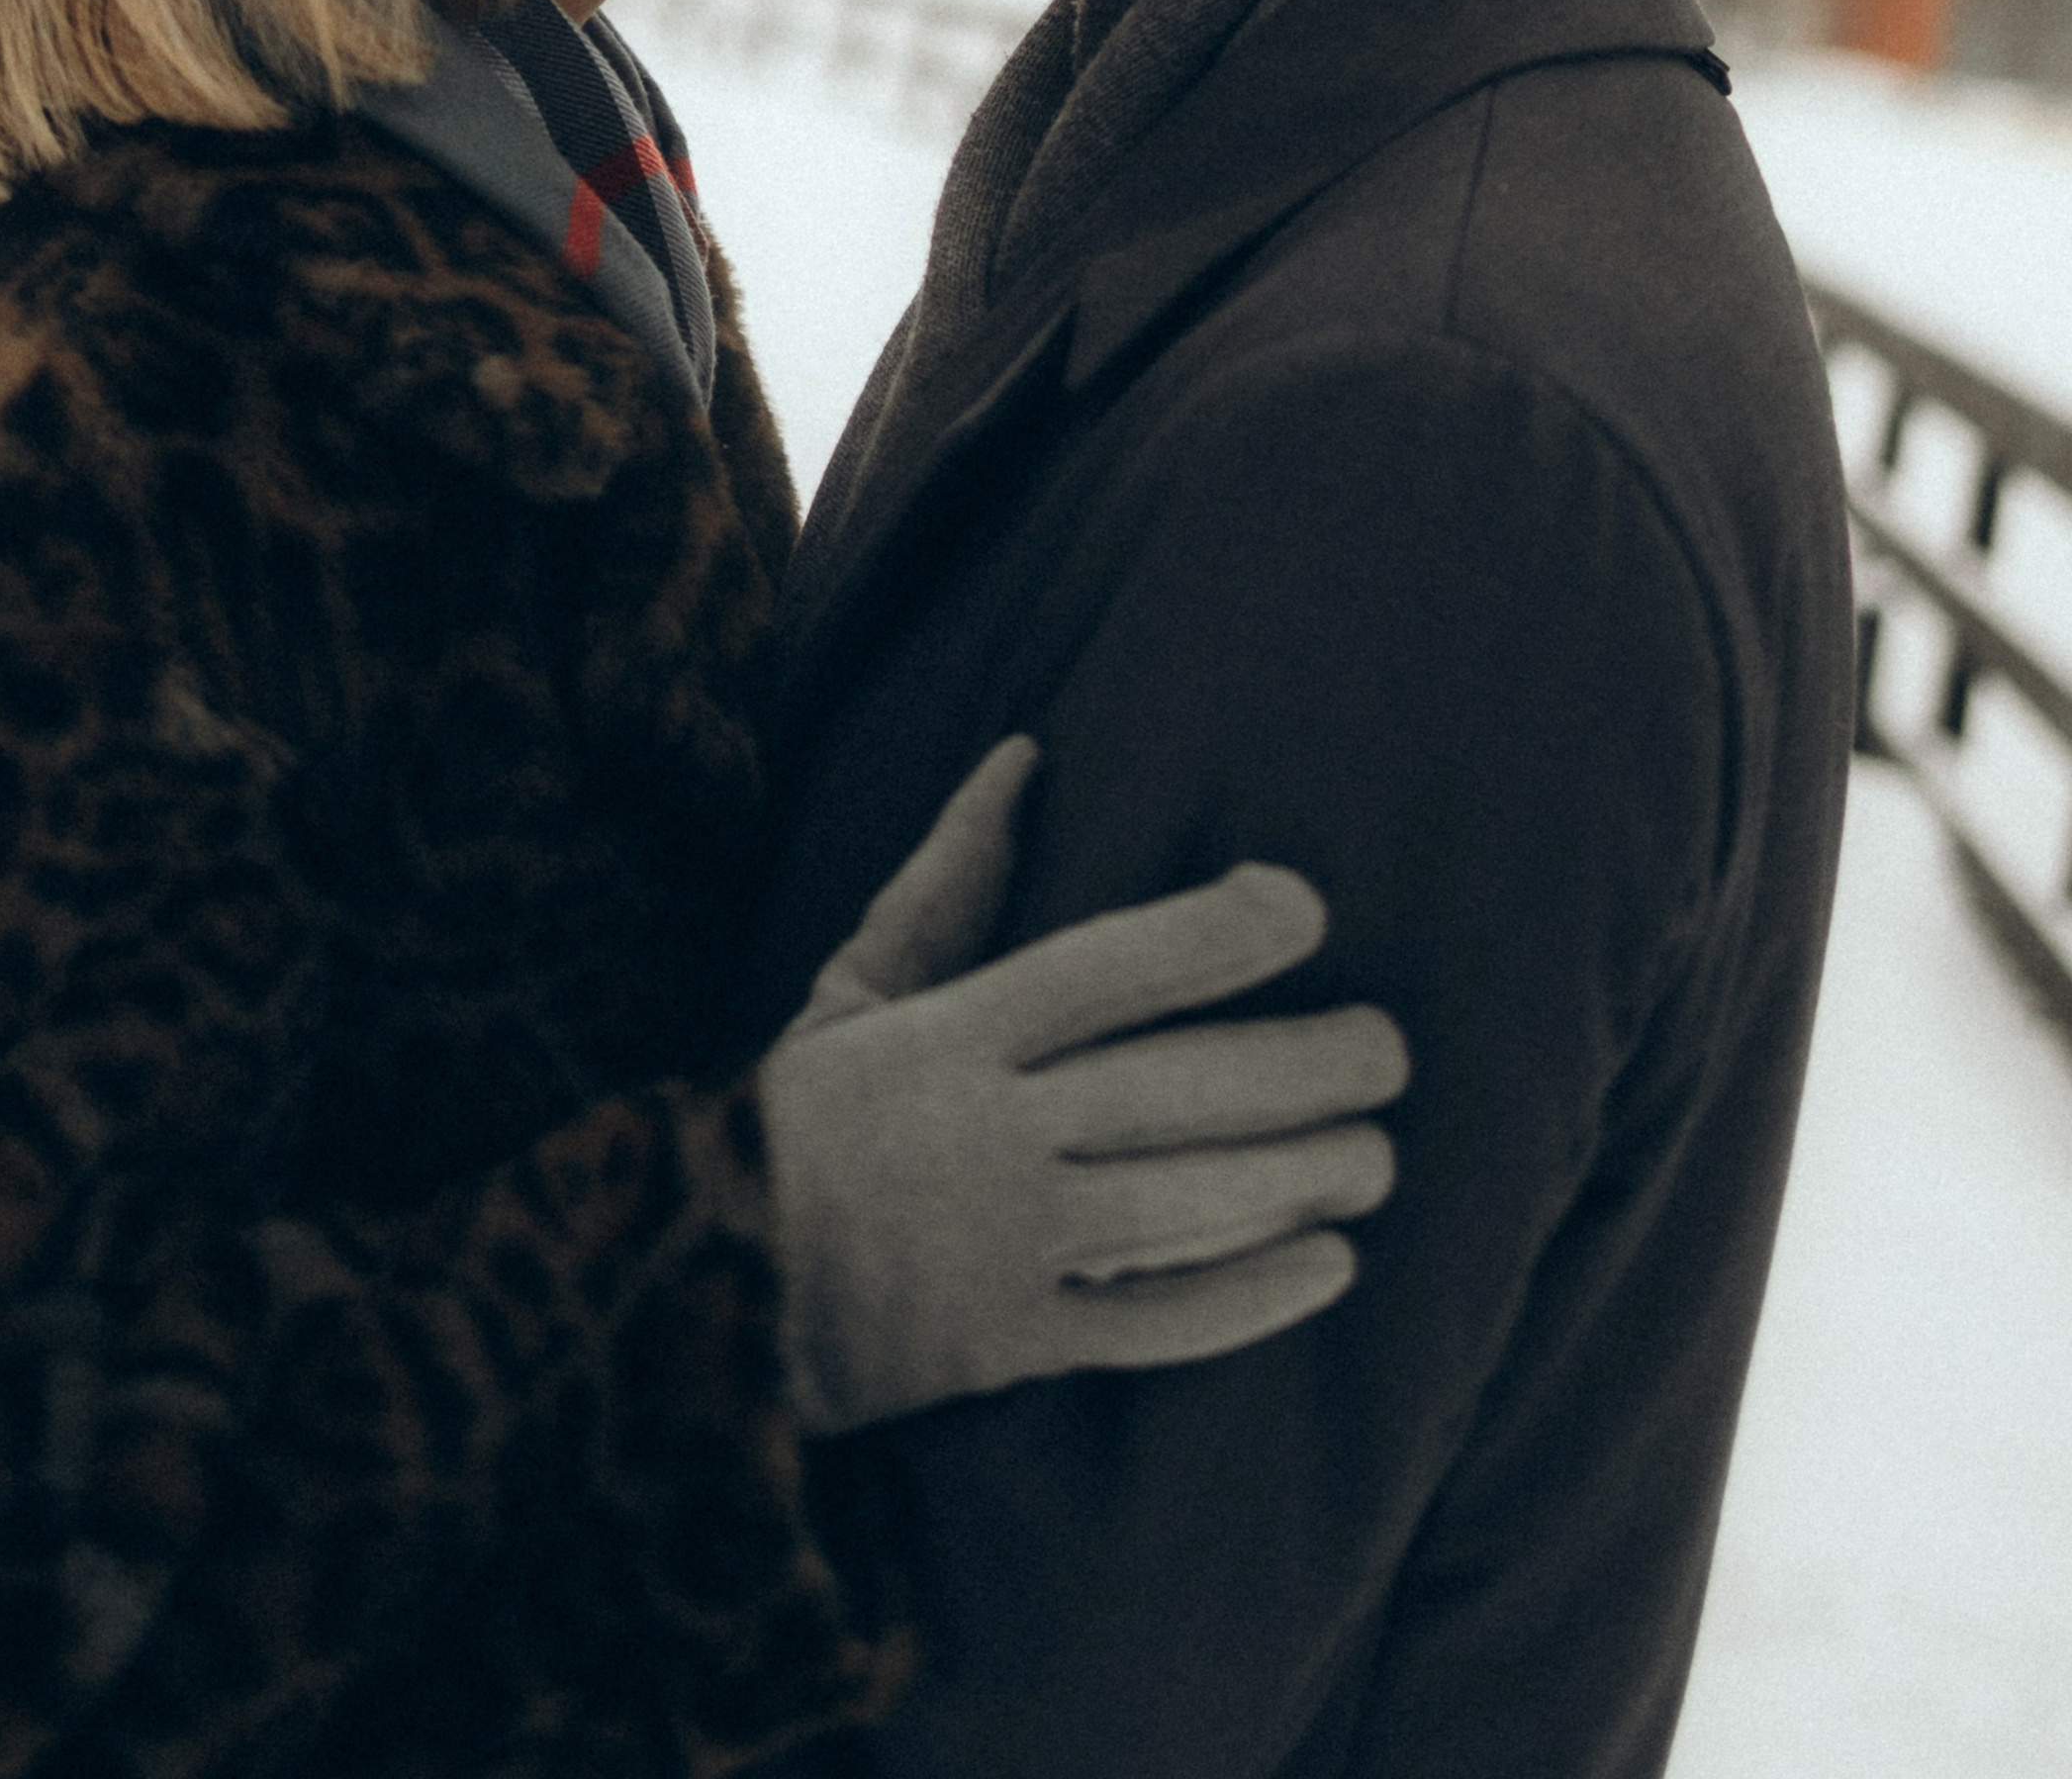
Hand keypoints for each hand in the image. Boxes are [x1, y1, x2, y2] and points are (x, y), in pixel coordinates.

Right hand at [759, 738, 1406, 1437]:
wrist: (708, 1288)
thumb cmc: (799, 1116)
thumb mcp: (853, 985)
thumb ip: (948, 881)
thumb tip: (1026, 757)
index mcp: (947, 1036)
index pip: (1102, 970)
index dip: (1210, 934)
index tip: (1303, 904)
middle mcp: (985, 1134)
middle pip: (1169, 1094)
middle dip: (1298, 1070)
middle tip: (1390, 1052)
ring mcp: (1004, 1245)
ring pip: (1181, 1209)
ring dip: (1297, 1179)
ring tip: (1378, 1156)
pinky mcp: (1013, 1342)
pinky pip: (1153, 1324)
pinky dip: (1250, 1298)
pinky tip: (1330, 1264)